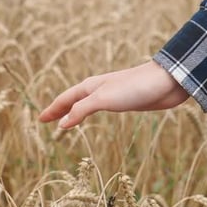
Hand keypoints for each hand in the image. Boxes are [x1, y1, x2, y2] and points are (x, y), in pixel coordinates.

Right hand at [38, 60, 188, 128]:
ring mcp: (110, 95)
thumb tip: (62, 124)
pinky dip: (88, 114)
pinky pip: (98, 109)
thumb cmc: (134, 87)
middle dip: (59, 110)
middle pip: (72, 100)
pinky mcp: (124, 101)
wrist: (166, 82)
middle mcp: (97, 89)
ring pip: (85, 104)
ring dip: (73, 112)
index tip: (40, 119)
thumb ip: (81, 110)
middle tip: (47, 120)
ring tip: (65, 120)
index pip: (65, 100)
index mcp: (90, 87)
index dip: (52, 110)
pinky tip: (92, 116)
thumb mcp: (103, 99)